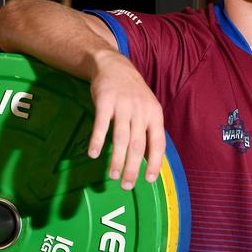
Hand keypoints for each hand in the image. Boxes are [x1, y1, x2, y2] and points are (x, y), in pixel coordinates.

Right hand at [87, 49, 164, 189]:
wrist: (114, 66)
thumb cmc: (132, 93)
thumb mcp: (147, 108)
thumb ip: (148, 131)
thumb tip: (148, 160)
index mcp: (155, 114)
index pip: (158, 143)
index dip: (154, 163)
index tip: (149, 180)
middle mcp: (141, 110)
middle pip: (138, 145)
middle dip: (133, 168)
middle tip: (126, 186)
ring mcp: (123, 105)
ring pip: (121, 138)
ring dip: (116, 160)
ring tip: (113, 176)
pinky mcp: (105, 100)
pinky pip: (101, 124)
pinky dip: (97, 141)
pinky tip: (94, 154)